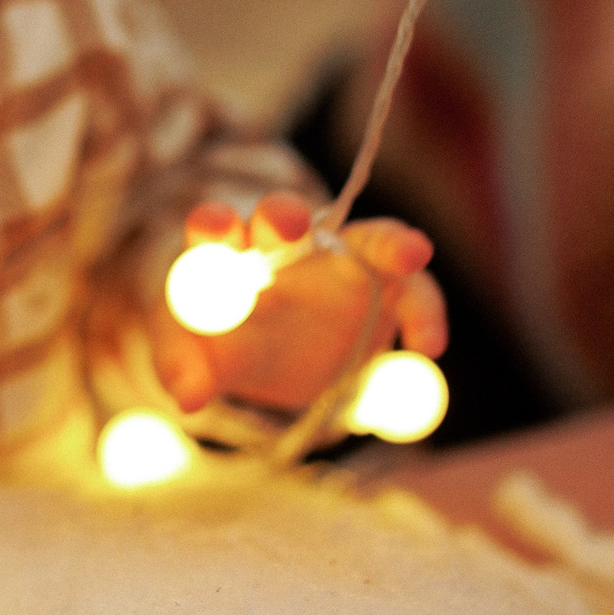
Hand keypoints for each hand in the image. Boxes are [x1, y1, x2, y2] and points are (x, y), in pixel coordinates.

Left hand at [148, 192, 445, 413]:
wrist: (280, 358)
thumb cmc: (228, 345)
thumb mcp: (201, 358)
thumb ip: (187, 370)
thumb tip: (186, 399)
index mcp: (229, 254)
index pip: (214, 226)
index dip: (214, 223)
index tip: (215, 226)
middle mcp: (285, 244)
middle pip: (281, 217)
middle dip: (284, 215)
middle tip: (289, 225)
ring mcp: (341, 256)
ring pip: (366, 237)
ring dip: (391, 243)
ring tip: (412, 254)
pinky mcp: (386, 280)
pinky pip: (412, 288)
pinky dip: (424, 311)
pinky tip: (427, 346)